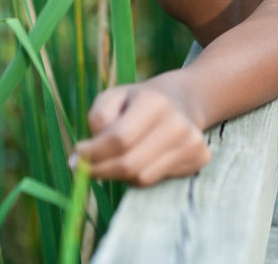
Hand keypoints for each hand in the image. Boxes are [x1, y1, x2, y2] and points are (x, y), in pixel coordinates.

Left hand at [72, 74, 210, 186]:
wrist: (183, 98)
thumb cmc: (139, 100)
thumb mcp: (114, 96)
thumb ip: (98, 117)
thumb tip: (88, 152)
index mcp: (155, 101)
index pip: (119, 139)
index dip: (93, 153)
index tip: (77, 155)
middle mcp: (178, 123)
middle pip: (129, 164)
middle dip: (100, 170)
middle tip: (83, 168)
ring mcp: (192, 142)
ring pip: (141, 178)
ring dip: (119, 174)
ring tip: (117, 157)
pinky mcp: (200, 157)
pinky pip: (156, 180)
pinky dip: (140, 175)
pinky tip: (142, 158)